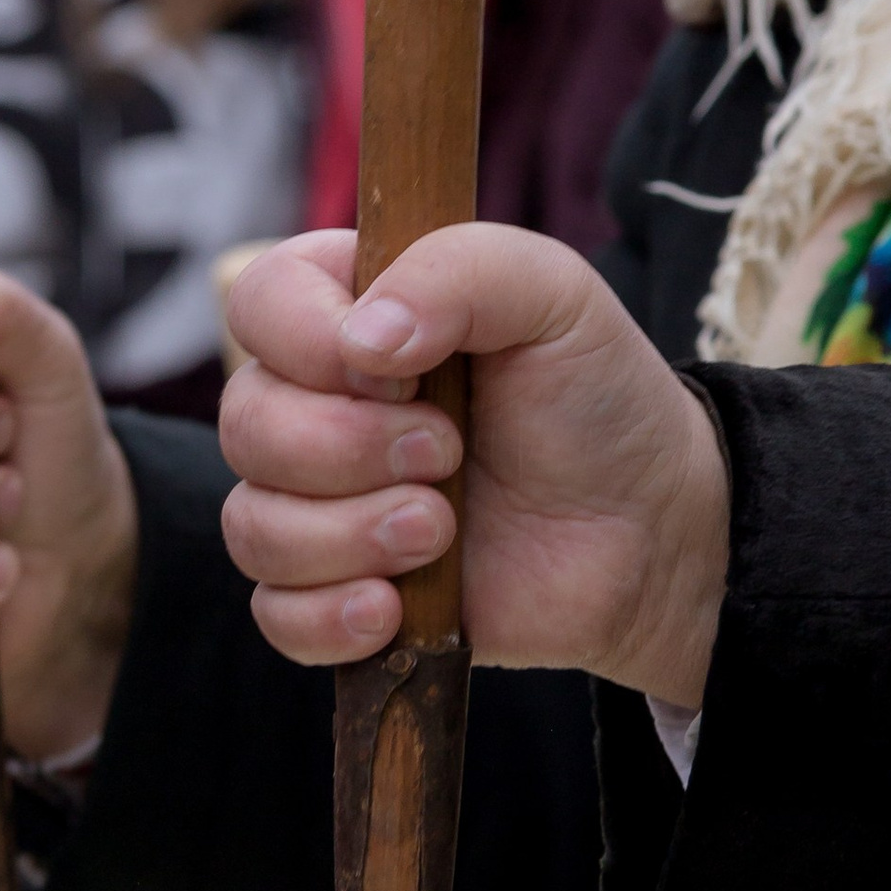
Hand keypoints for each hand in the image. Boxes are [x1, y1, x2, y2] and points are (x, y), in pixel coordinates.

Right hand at [219, 225, 731, 708]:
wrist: (646, 528)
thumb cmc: (594, 397)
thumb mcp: (553, 294)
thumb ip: (458, 272)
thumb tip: (363, 341)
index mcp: (348, 310)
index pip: (259, 302)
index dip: (310, 343)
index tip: (404, 371)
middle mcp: (315, 403)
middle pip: (244, 425)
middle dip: (348, 450)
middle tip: (448, 455)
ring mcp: (318, 503)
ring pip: (252, 527)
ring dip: (350, 535)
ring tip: (442, 531)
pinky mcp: (334, 591)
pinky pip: (274, 616)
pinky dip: (328, 618)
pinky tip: (394, 608)